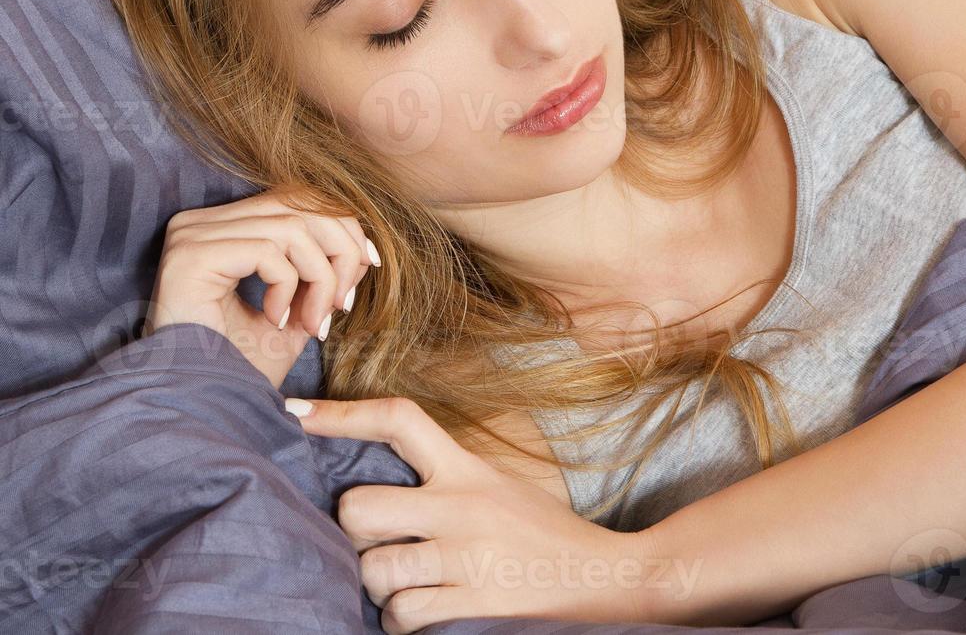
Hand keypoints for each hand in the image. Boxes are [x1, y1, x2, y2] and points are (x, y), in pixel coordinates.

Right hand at [144, 184, 378, 388]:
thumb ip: (322, 273)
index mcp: (221, 226)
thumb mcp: (295, 311)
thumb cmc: (241, 365)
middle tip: (343, 306)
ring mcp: (191, 235)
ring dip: (320, 279)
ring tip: (313, 323)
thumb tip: (361, 249)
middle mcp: (200, 222)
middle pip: (300, 204)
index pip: (298, 199)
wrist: (198, 405)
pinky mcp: (190, 256)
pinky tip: (275, 321)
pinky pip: (267, 251)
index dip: (344, 227)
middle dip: (340, 253)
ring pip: (292, 228)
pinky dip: (288, 287)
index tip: (370, 266)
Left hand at [283, 395, 667, 631]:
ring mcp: (466, 556)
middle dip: (356, 533)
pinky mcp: (471, 604)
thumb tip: (369, 490)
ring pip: (372, 570)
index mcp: (468, 469)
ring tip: (413, 585)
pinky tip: (432, 612)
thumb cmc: (542, 535)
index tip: (296, 413)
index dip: (342, 414)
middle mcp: (463, 506)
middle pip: (359, 507)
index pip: (400, 421)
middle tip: (381, 544)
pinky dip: (404, 621)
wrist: (606, 579)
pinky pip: (400, 615)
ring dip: (381, 586)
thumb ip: (443, 482)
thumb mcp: (497, 487)